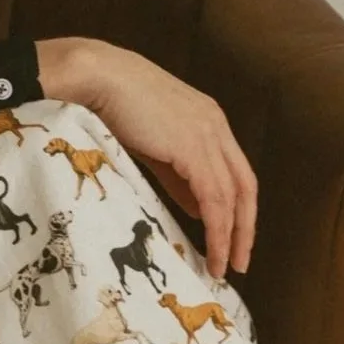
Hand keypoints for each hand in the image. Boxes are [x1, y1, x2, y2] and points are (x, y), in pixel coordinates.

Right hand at [36, 35, 257, 278]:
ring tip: (222, 266)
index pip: (236, 172)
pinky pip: (214, 199)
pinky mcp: (193, 149)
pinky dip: (217, 229)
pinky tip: (212, 250)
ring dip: (231, 236)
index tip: (232, 238)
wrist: (98, 77)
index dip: (238, 208)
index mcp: (209, 120)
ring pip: (232, 197)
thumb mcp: (154, 143)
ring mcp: (207, 135)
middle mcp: (216, 126)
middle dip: (245, 228)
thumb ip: (178, 174)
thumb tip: (198, 207)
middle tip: (238, 262)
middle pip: (245, 186)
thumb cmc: (114, 104)